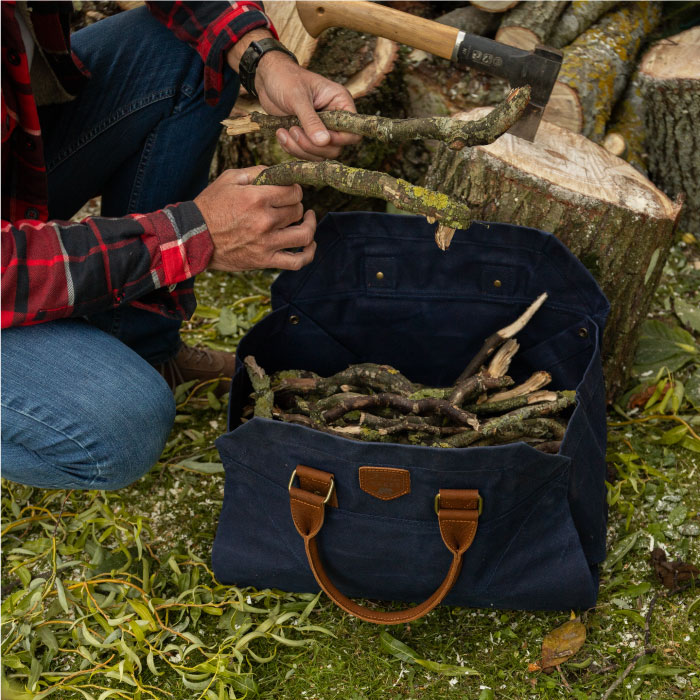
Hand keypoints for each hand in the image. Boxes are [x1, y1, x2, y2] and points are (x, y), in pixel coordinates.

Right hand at [194, 166, 315, 271]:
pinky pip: (296, 262)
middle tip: (289, 204)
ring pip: (303, 234)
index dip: (294, 189)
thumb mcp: (229, 178)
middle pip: (298, 210)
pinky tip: (310, 244)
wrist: (194, 237)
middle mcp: (264, 221)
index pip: (293, 191)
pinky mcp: (265, 261)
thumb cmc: (211, 206)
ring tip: (308, 219)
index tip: (289, 191)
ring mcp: (266, 243)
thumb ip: (257, 171)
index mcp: (256, 198)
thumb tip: (280, 172)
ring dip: (309, 225)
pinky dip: (308, 253)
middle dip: (296, 205)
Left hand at [255, 52, 361, 161]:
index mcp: (340, 103)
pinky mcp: (307, 137)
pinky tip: (281, 134)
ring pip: (319, 154)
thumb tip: (323, 142)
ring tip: (283, 131)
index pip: (352, 132)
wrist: (268, 78)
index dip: (338, 140)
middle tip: (294, 130)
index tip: (317, 136)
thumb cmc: (286, 78)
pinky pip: (305, 153)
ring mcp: (321, 129)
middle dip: (312, 146)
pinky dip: (292, 148)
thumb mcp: (298, 97)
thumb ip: (311, 120)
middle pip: (335, 148)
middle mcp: (334, 119)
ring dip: (300, 149)